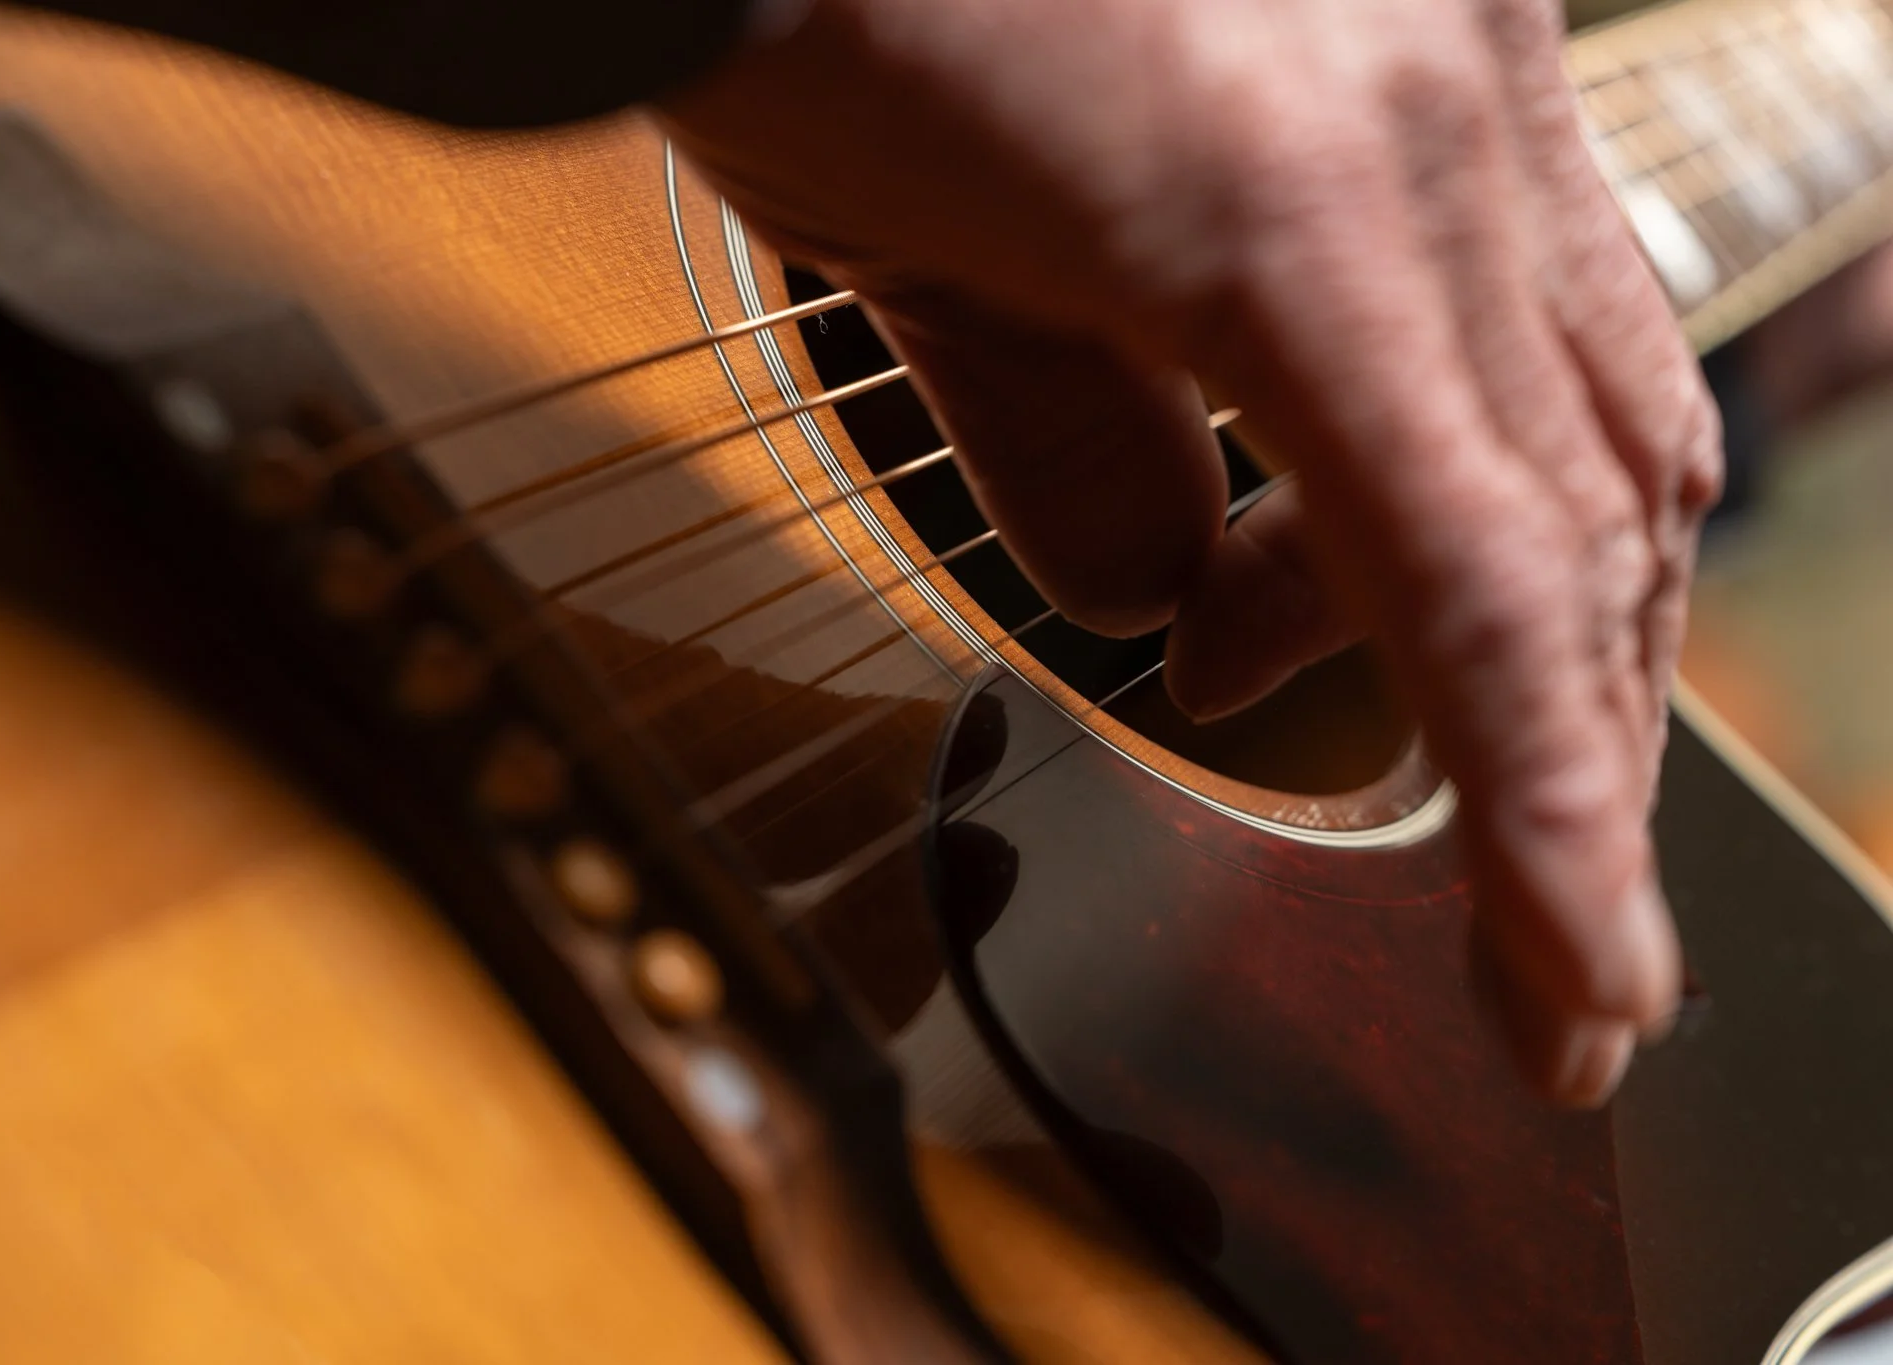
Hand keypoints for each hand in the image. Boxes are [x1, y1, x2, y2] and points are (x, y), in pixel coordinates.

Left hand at [661, 0, 1721, 1106]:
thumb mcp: (896, 259)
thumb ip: (1067, 457)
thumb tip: (1174, 599)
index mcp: (1281, 213)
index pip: (1482, 588)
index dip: (1549, 826)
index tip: (1577, 995)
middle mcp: (1429, 117)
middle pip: (1585, 508)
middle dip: (1533, 729)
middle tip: (1423, 868)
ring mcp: (1462, 45)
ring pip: (1590, 391)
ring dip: (1491, 576)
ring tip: (1269, 641)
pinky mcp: (1445, 12)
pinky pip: (1531, 272)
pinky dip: (1463, 423)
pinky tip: (1314, 474)